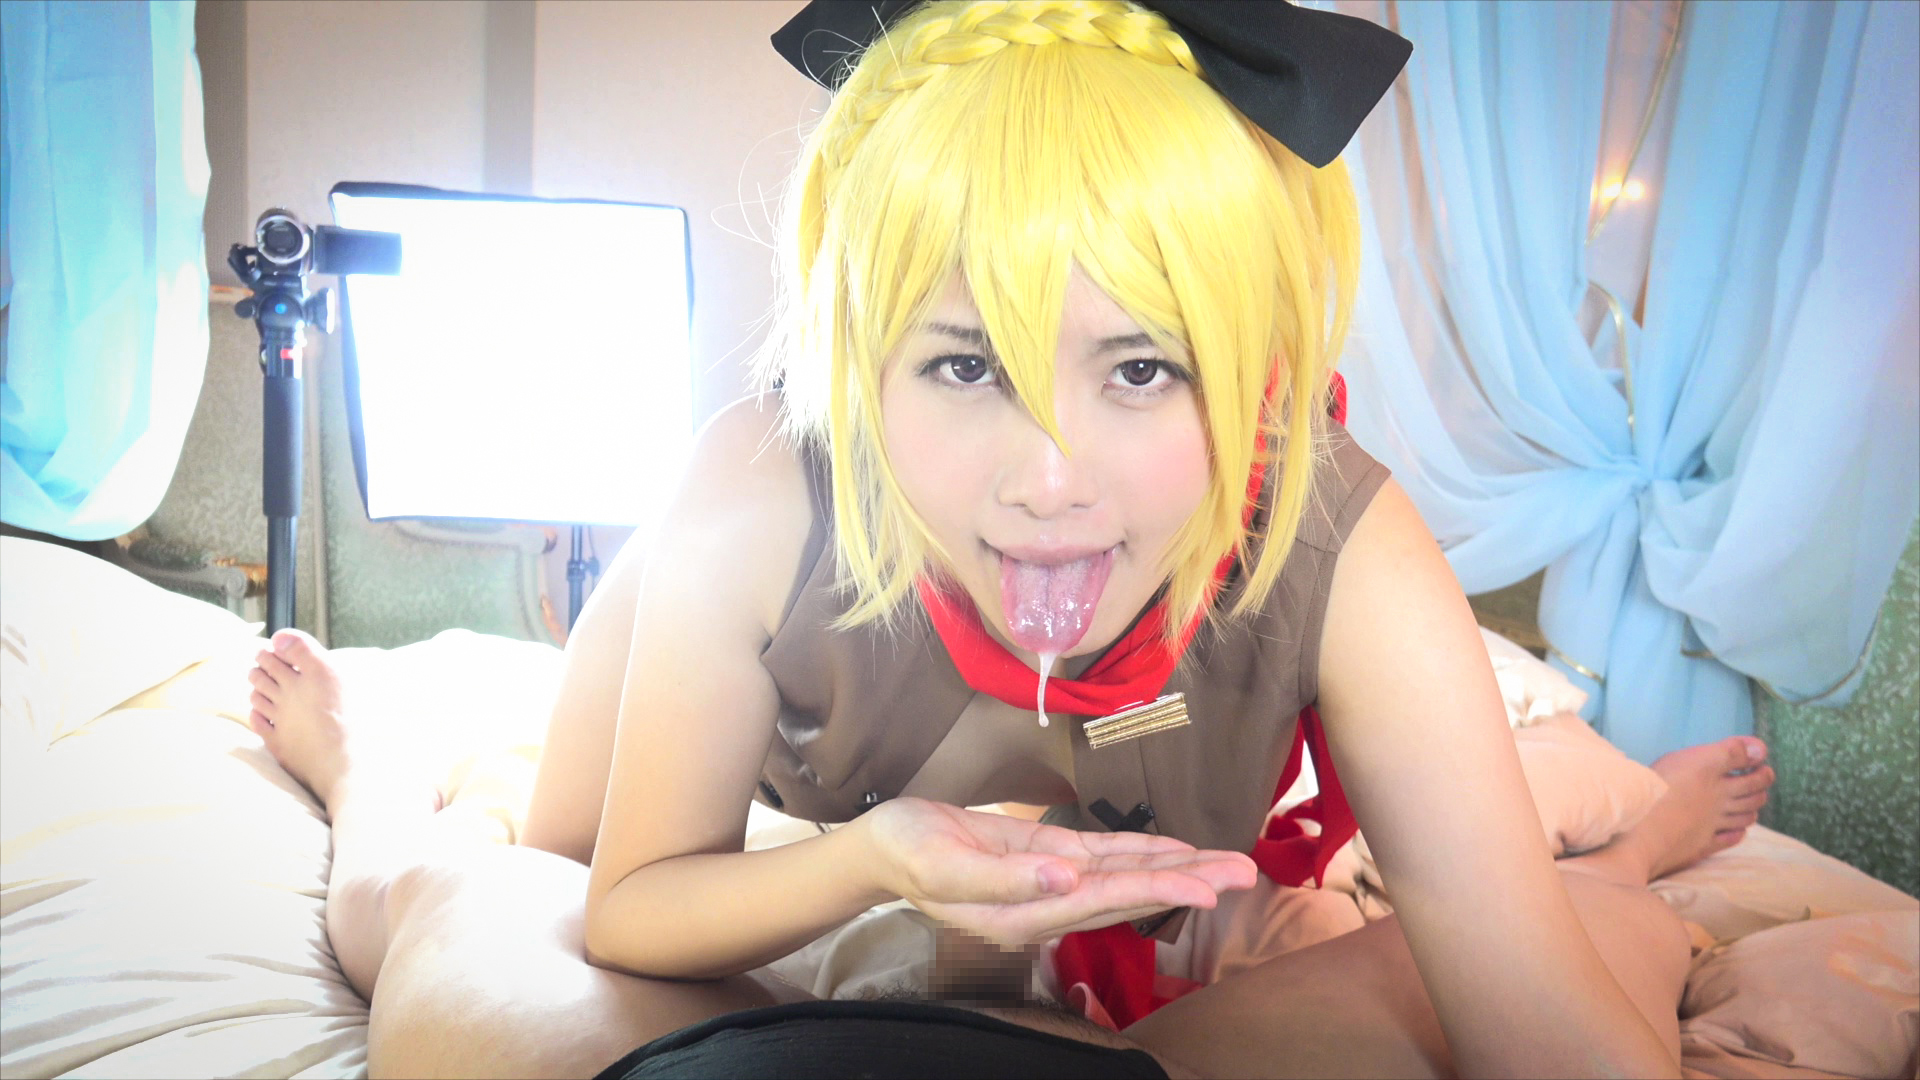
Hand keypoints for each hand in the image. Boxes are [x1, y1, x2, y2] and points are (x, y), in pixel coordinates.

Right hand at [859, 797, 1256, 945]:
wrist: (884, 846)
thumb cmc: (908, 853)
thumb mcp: (944, 864)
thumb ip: (1005, 878)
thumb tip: (1064, 880)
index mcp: (1028, 913)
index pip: (1108, 901)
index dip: (1161, 890)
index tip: (1209, 887)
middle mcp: (1050, 903)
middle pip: (1133, 893)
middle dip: (1190, 883)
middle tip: (1245, 872)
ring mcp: (1054, 880)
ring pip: (1128, 874)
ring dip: (1179, 867)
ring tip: (1230, 863)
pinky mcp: (1049, 854)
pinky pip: (1106, 855)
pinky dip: (1143, 850)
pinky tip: (1178, 849)